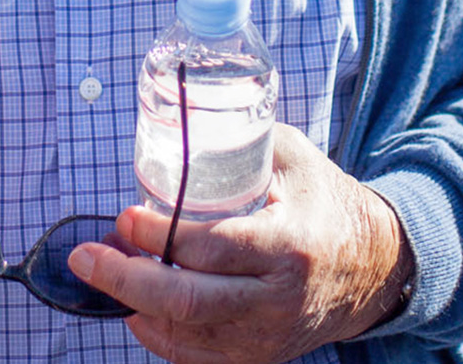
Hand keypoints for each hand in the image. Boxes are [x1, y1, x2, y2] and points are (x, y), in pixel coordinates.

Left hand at [67, 124, 413, 363]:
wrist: (377, 266)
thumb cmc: (326, 203)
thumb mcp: (294, 159)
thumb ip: (240, 141)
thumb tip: (178, 122)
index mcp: (288, 243)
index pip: (209, 247)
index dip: (156, 234)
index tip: (125, 215)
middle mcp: (278, 297)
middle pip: (186, 300)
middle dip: (124, 278)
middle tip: (85, 256)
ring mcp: (268, 334)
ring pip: (185, 334)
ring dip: (132, 304)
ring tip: (104, 272)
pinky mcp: (261, 356)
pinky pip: (197, 357)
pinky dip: (157, 335)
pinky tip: (134, 309)